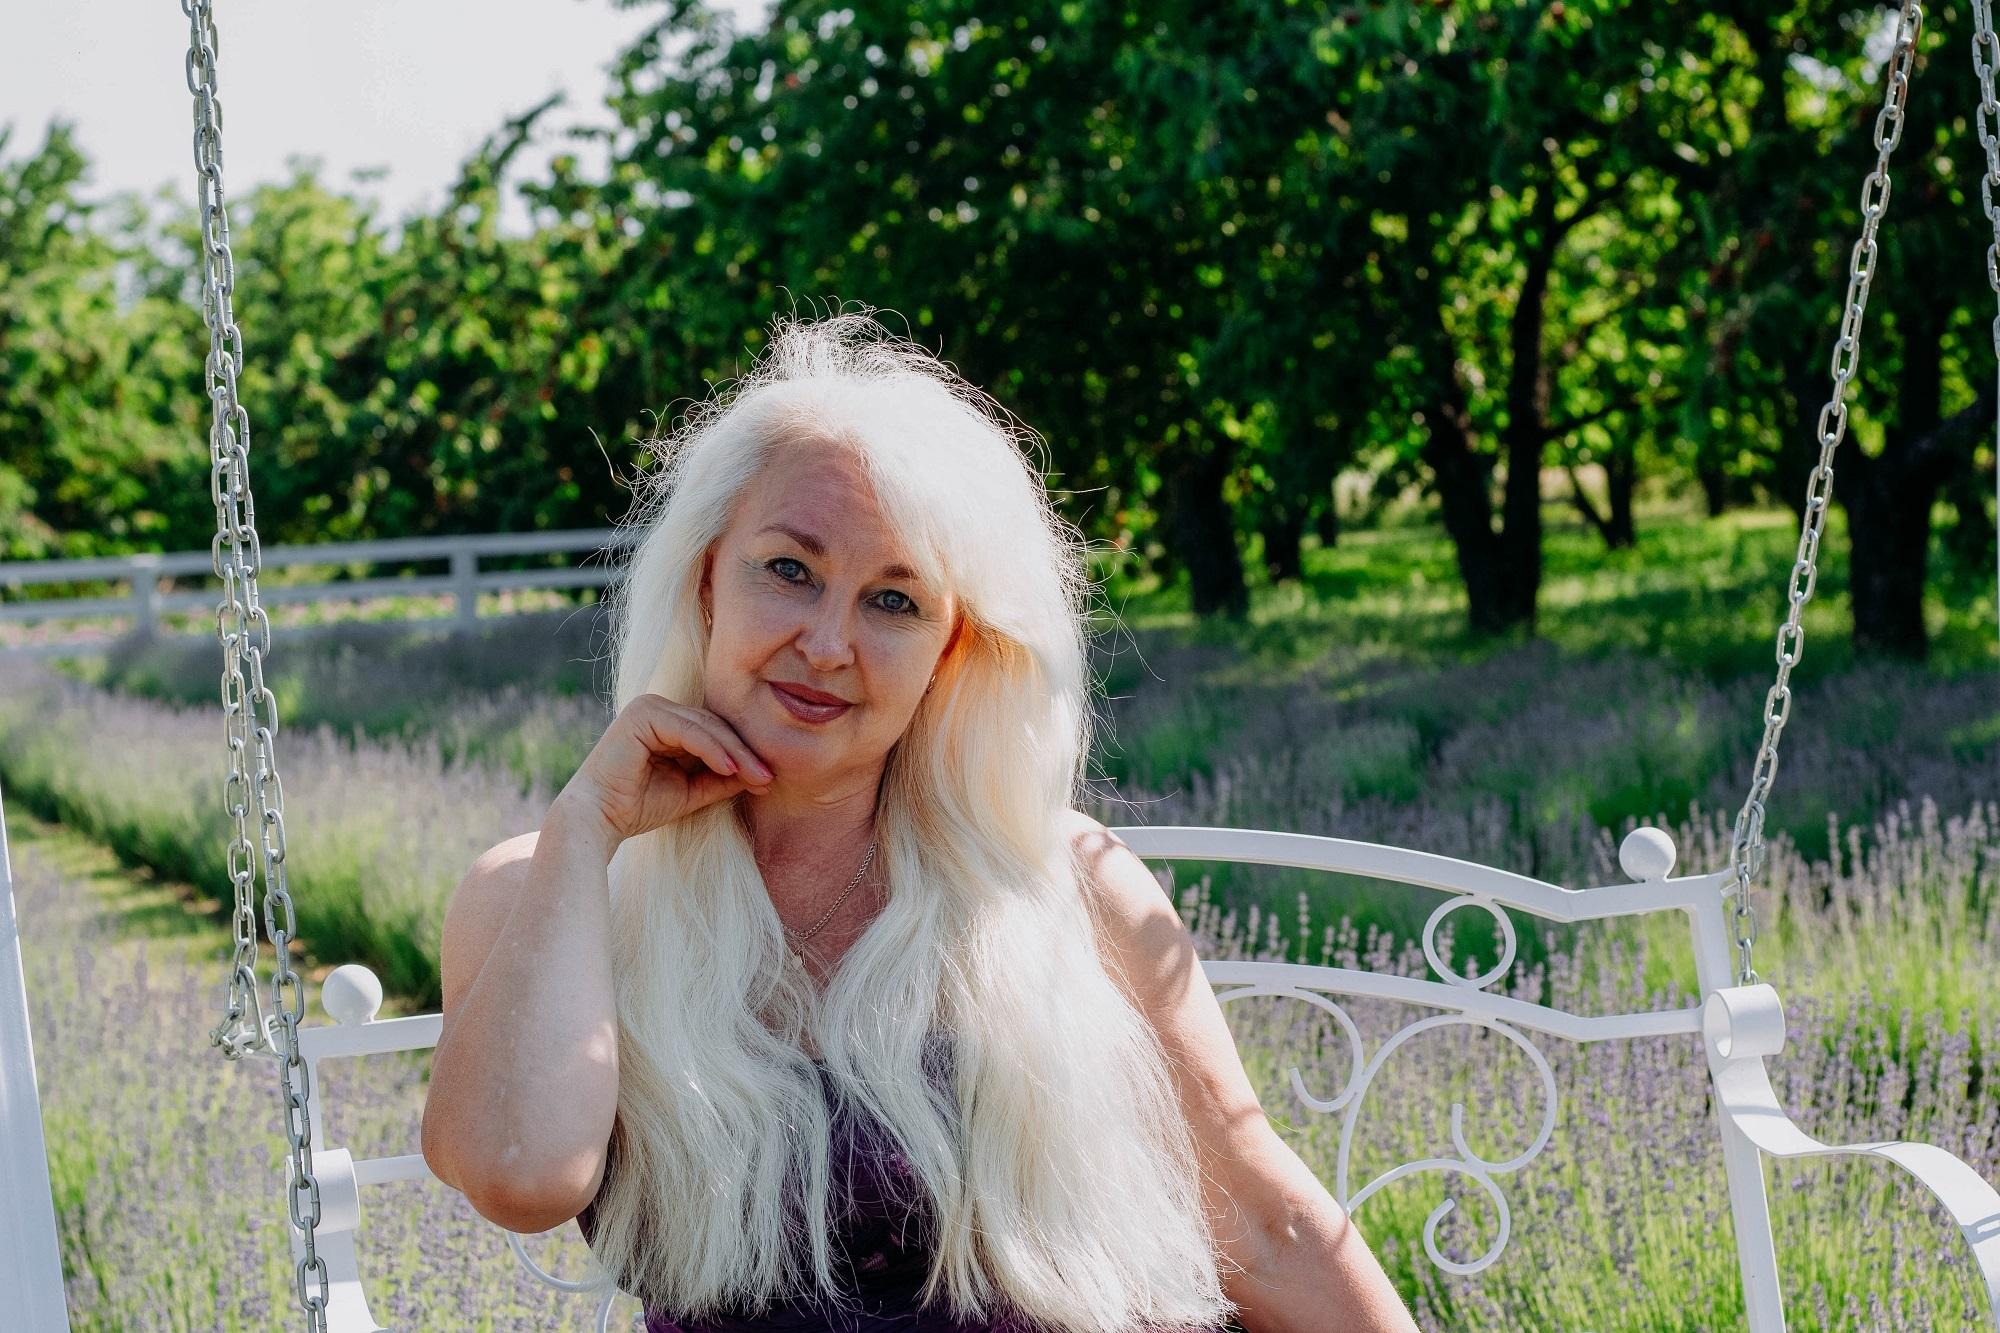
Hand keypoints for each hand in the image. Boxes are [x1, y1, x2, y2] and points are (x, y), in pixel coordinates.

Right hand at [558, 693, 773, 847]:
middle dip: (745, 753)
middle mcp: (658, 709)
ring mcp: (649, 707)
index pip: (715, 732)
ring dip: (736, 753)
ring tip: (758, 775)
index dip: (743, 754)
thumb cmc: (638, 807)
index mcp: (667, 723)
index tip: (768, 779)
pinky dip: (713, 749)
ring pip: (706, 727)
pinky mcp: (643, 714)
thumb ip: (722, 779)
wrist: (597, 820)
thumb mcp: (692, 791)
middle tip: (769, 777)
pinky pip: (689, 731)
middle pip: (715, 727)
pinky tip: (732, 768)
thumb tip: (763, 774)